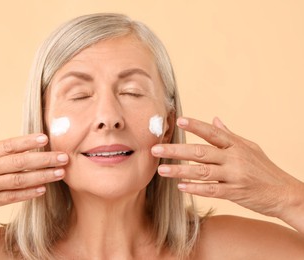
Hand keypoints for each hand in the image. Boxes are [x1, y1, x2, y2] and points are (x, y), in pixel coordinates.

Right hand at [0, 118, 67, 230]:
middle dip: (44, 159)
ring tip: (60, 173)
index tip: (45, 138)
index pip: (9, 145)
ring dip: (42, 176)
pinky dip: (29, 193)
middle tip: (64, 157)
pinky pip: (13, 197)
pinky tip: (43, 189)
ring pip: (20, 180)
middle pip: (20, 162)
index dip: (28, 141)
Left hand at [151, 117, 303, 218]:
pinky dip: (195, 188)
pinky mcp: (234, 193)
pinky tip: (180, 187)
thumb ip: (230, 134)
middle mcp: (234, 158)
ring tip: (161, 170)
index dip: (195, 126)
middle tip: (156, 149)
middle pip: (200, 152)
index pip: (212, 132)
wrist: (285, 193)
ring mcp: (233, 176)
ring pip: (202, 172)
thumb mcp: (250, 147)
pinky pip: (211, 190)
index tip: (179, 120)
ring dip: (180, 171)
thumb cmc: (265, 169)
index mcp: (236, 145)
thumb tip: (215, 119)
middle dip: (176, 150)